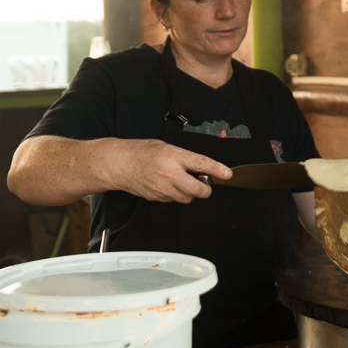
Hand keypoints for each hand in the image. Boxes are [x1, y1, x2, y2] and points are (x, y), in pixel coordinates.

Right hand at [108, 140, 231, 202]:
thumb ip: (184, 158)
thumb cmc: (141, 152)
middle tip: (205, 183)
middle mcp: (169, 173)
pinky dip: (177, 194)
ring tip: (182, 181)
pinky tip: (169, 185)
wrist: (119, 164)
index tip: (227, 174)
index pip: (200, 163)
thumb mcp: (166, 147)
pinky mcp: (157, 197)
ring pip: (187, 198)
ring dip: (190, 193)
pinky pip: (174, 200)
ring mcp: (162, 188)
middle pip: (197, 190)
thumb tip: (201, 168)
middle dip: (205, 189)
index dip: (217, 170)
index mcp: (173, 156)